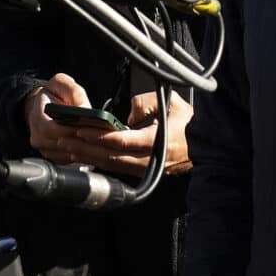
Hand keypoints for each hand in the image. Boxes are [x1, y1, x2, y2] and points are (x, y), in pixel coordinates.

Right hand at [22, 73, 94, 163]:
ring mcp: (45, 149)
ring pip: (67, 154)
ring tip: (102, 142)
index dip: (69, 129)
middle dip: (81, 140)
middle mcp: (37, 137)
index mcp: (37, 117)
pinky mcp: (54, 157)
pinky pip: (69, 160)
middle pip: (61, 144)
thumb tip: (85, 109)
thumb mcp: (62, 83)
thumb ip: (74, 93)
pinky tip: (95, 147)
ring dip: (84, 149)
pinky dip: (83, 155)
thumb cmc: (54, 94)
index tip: (87, 126)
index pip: (50, 129)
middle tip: (101, 136)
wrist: (44, 105)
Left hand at [55, 90, 191, 179]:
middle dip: (86, 148)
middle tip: (65, 139)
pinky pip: (117, 169)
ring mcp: (148, 169)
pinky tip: (84, 157)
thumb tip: (127, 115)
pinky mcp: (145, 172)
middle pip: (111, 157)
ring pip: (112, 166)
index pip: (123, 141)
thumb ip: (146, 104)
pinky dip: (99, 162)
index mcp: (159, 141)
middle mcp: (151, 160)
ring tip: (68, 147)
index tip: (81, 129)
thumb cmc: (192, 122)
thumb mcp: (172, 102)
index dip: (100, 136)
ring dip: (89, 157)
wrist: (210, 144)